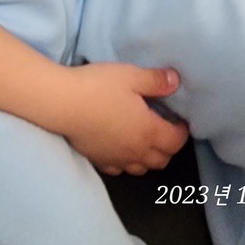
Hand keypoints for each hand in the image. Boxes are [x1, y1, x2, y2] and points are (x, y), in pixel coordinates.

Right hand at [62, 63, 189, 175]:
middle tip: (166, 130)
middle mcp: (135, 151)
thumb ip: (156, 80)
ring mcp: (116, 159)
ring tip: (145, 140)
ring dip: (149, 158)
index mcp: (148, 131)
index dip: (182, 132)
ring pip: (141, 169)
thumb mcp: (131, 75)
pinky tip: (120, 148)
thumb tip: (176, 81)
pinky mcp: (98, 160)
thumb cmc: (99, 86)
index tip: (181, 121)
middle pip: (161, 160)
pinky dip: (126, 162)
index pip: (175, 141)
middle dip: (169, 148)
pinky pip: (119, 169)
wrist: (63, 103)